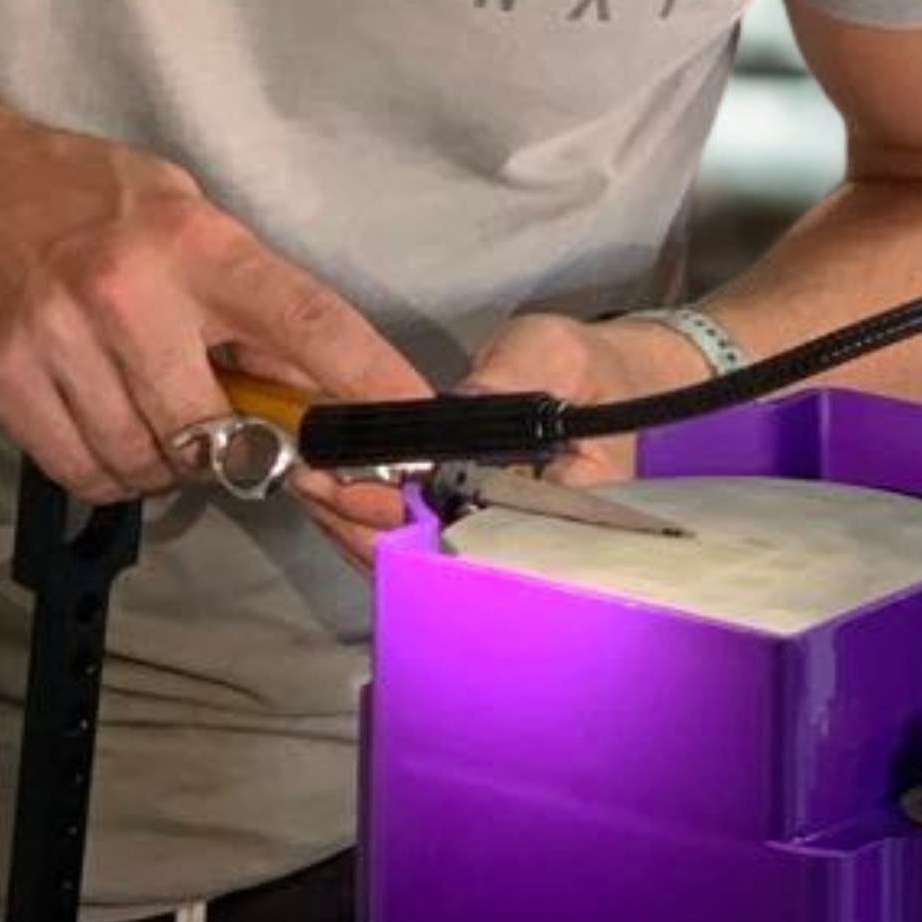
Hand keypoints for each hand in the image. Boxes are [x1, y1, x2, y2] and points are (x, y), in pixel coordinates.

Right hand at [0, 108, 426, 504]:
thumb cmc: (94, 200)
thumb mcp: (188, 216)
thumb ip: (250, 298)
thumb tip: (321, 391)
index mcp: (197, 243)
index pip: (306, 321)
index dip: (367, 385)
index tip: (408, 439)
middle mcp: (130, 292)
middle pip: (215, 431)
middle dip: (236, 455)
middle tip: (232, 439)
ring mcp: (60, 340)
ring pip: (147, 464)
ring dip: (167, 466)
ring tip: (155, 416)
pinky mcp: (4, 380)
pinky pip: (84, 470)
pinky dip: (110, 471)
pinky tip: (109, 427)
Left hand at [289, 311, 719, 572]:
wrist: (610, 378)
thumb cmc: (592, 368)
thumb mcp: (553, 355)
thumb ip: (504, 381)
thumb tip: (447, 408)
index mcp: (562, 513)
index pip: (481, 544)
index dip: (416, 529)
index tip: (364, 497)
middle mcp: (523, 542)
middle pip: (437, 565)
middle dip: (368, 530)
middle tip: (317, 483)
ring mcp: (492, 538)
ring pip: (416, 561)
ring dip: (356, 526)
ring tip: (312, 479)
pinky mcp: (467, 525)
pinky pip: (412, 541)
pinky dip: (366, 520)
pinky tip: (331, 486)